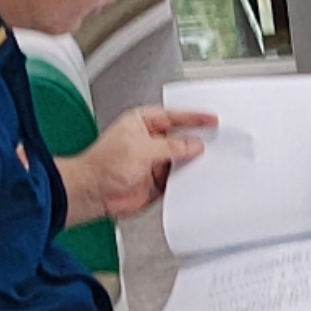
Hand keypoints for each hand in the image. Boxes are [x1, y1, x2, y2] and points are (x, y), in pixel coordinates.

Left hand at [65, 105, 217, 225]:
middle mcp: (150, 141)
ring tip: (209, 160)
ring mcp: (154, 162)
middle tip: (216, 139)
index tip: (211, 119)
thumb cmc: (103, 166)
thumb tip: (192, 145)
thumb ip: (170, 147)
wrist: (94, 194)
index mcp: (142, 123)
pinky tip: (196, 178)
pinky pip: (179, 179)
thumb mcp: (141, 149)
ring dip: (193, 161)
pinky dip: (188, 180)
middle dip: (197, 139)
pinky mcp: (158, 182)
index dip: (194, 117)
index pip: (173, 116)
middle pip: (180, 137)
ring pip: (182, 159)